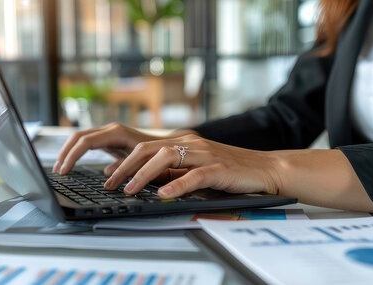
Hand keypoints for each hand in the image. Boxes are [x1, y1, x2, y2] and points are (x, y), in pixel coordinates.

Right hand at [53, 123, 158, 174]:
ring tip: (60, 169)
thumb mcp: (142, 163)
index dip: (72, 156)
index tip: (64, 171)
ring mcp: (109, 133)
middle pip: (78, 137)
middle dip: (65, 153)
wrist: (167, 146)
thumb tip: (107, 178)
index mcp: (117, 133)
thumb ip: (126, 168)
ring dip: (68, 152)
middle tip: (57, 171)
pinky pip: (86, 142)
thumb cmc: (158, 155)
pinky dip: (76, 152)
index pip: (86, 141)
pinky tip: (71, 164)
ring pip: (80, 138)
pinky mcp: (109, 139)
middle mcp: (111, 129)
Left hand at [104, 134, 282, 198]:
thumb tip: (145, 180)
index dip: (123, 160)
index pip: (144, 146)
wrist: (265, 168)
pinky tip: (164, 195)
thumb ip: (173, 170)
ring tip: (129, 190)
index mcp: (183, 142)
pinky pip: (194, 175)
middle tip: (109, 184)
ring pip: (165, 157)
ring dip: (143, 174)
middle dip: (124, 166)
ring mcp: (204, 154)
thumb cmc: (229, 170)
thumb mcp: (196, 168)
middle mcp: (190, 143)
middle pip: (148, 148)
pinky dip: (177, 185)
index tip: (107, 175)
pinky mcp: (218, 168)